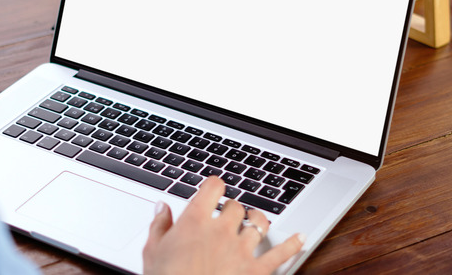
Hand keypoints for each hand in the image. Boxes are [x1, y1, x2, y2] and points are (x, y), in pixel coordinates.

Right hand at [143, 176, 304, 274]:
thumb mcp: (152, 252)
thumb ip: (159, 226)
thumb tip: (162, 207)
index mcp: (195, 222)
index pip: (213, 187)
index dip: (214, 184)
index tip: (213, 187)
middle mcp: (221, 231)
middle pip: (236, 206)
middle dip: (233, 207)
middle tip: (229, 213)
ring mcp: (241, 250)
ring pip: (259, 224)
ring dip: (258, 220)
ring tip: (256, 219)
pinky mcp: (255, 270)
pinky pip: (280, 254)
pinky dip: (292, 245)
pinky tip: (299, 237)